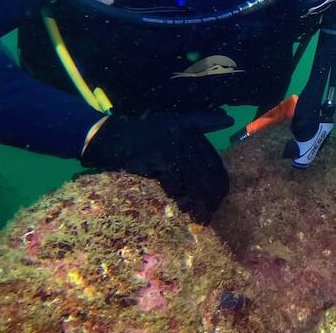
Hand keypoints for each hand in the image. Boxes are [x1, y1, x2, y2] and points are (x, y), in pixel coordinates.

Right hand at [81, 111, 232, 221]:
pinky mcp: (158, 156)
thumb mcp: (172, 125)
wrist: (107, 137)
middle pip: (207, 174)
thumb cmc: (141, 136)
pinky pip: (174, 182)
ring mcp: (173, 145)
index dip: (218, 185)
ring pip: (194, 181)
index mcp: (192, 130)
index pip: (214, 163)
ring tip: (197, 218)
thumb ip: (202, 122)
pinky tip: (175, 204)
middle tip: (206, 217)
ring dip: (196, 202)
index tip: (217, 202)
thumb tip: (228, 118)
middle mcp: (187, 135)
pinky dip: (175, 195)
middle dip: (210, 198)